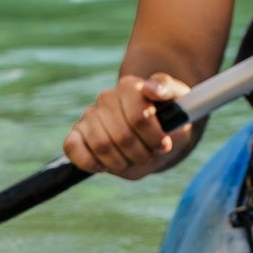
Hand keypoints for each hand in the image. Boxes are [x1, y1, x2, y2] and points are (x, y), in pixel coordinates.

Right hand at [64, 73, 193, 178]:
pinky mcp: (76, 134)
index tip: (164, 144)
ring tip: (133, 159)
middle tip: (150, 155)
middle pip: (122, 136)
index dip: (154, 136)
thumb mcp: (180, 103)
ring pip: (101, 145)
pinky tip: (106, 165)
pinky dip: (91, 163)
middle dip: (141, 153)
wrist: (156, 136)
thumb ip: (168, 90)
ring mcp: (90, 116)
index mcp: (130, 87)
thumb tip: (151, 89)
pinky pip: (72, 148)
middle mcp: (107, 98)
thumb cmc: (169, 120)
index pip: (138, 116)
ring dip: (122, 162)